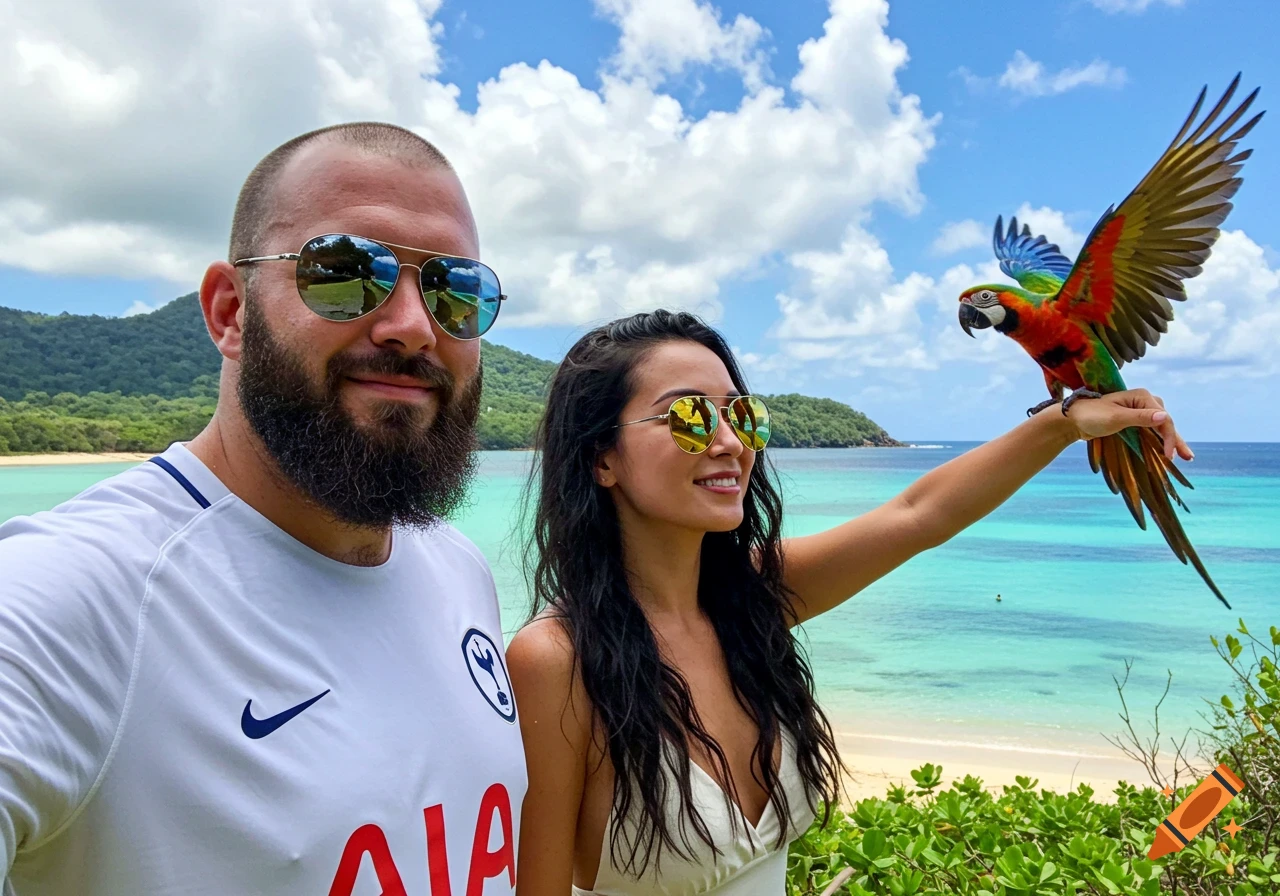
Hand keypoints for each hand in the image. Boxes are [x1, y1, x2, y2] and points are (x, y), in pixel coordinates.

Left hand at [1061, 388, 1191, 460]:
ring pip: (1161, 426)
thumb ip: (1140, 418)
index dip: (1169, 437)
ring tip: (1184, 456)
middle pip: (1165, 422)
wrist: (1072, 420)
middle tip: (1188, 458)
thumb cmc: (1090, 416)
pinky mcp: (1134, 420)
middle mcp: (1144, 401)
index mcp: (1142, 396)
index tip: (1168, 456)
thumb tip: (1164, 416)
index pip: (1163, 418)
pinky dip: (1160, 439)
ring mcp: (1140, 410)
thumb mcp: (1115, 418)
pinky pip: (1152, 430)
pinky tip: (1167, 449)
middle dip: (1176, 440)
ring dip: (1171, 440)